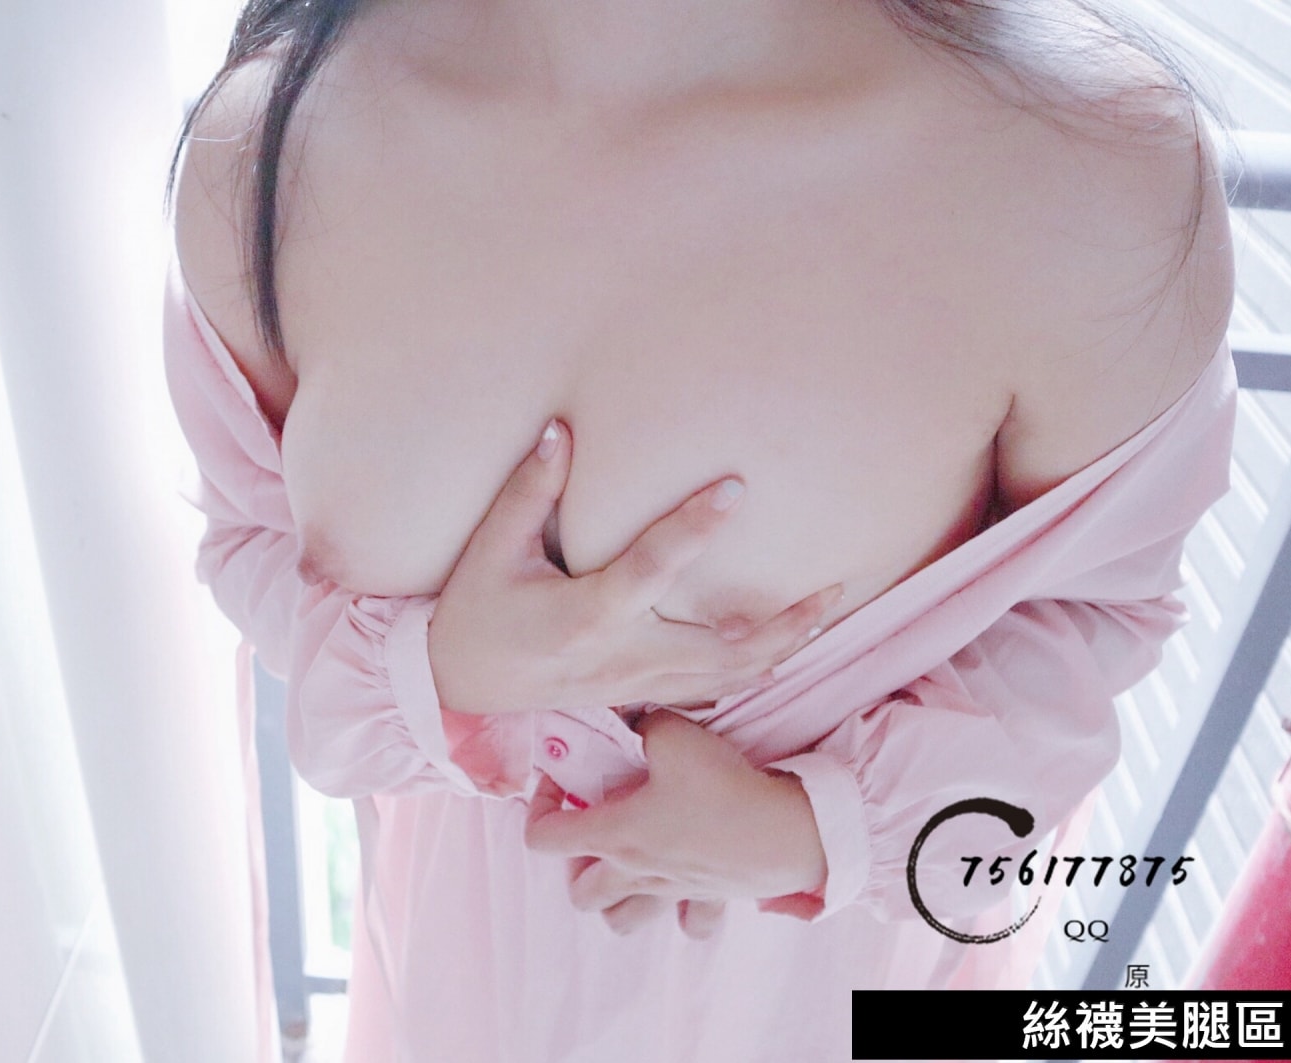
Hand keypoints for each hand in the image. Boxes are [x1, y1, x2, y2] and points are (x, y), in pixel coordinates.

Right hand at [428, 418, 843, 714]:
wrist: (456, 687)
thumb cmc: (473, 615)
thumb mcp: (491, 551)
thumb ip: (530, 491)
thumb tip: (562, 430)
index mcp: (586, 616)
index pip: (652, 568)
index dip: (694, 527)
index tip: (735, 487)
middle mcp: (622, 657)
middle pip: (723, 649)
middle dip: (783, 621)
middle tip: (834, 582)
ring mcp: (635, 684)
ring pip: (727, 677)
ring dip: (782, 645)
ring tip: (827, 608)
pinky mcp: (638, 695)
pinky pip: (710, 690)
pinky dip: (752, 669)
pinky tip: (785, 646)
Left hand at [523, 711, 827, 937]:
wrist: (785, 831)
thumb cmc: (722, 786)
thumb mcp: (672, 734)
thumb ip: (642, 723)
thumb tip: (633, 718)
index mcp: (614, 835)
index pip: (543, 838)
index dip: (537, 808)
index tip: (558, 782)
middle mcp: (635, 871)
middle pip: (581, 892)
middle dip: (575, 866)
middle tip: (593, 831)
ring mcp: (671, 890)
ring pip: (622, 921)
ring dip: (616, 900)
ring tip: (626, 868)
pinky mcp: (709, 897)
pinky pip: (690, 924)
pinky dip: (680, 913)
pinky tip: (684, 887)